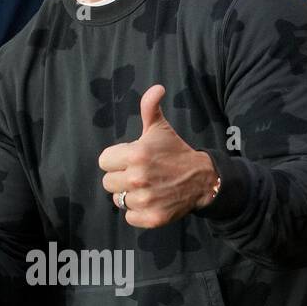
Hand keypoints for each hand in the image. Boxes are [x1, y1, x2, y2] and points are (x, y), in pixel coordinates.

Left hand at [98, 85, 218, 228]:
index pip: (104, 161)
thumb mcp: (160, 129)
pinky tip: (151, 201)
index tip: (130, 160)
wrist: (203, 179)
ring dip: (130, 195)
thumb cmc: (175, 152)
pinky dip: (138, 212)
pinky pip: (129, 217)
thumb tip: (157, 88)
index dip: (116, 161)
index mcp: (135, 154)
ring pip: (118, 200)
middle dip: (121, 178)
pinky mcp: (152, 218)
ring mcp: (145, 199)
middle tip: (139, 174)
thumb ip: (150, 107)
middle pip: (108, 183)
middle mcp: (138, 177)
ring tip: (147, 187)